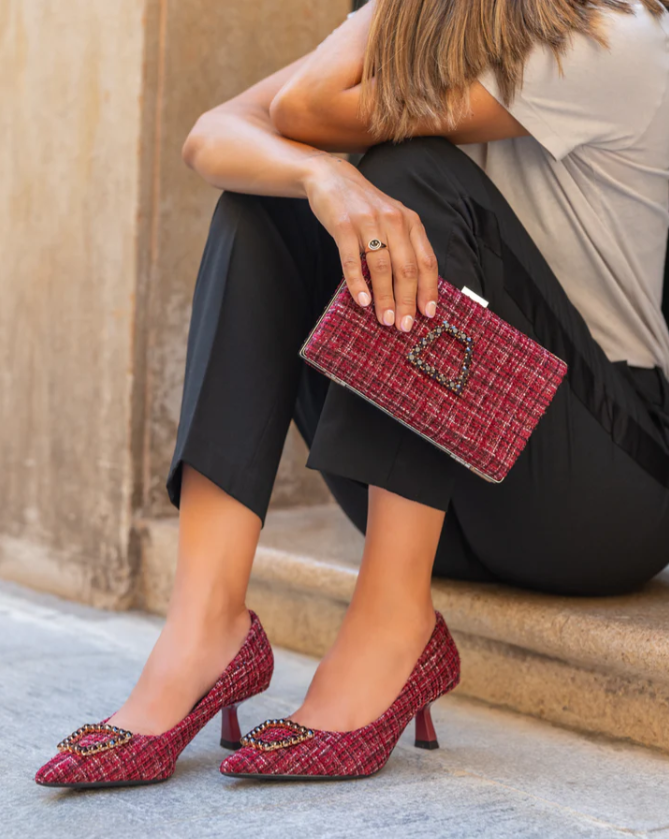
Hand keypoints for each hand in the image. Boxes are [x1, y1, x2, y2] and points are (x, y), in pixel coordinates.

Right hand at [303, 154, 438, 330]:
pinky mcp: (343, 225)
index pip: (426, 261)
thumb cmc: (364, 207)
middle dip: (407, 301)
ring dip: (384, 298)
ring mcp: (368, 222)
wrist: (331, 177)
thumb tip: (411, 290)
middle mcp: (394, 220)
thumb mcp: (391, 220)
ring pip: (382, 267)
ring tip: (384, 320)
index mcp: (410, 222)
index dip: (428, 290)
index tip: (427, 314)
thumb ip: (403, 247)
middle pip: (406, 268)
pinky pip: (352, 260)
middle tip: (404, 326)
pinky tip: (362, 301)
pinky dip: (357, 283)